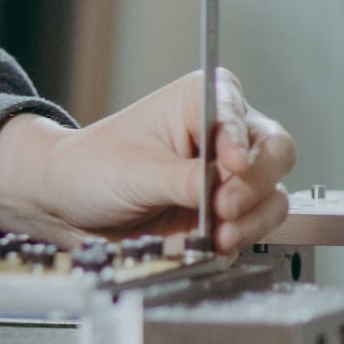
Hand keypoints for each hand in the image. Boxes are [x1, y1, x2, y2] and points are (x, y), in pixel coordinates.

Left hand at [0, 70, 296, 251]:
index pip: (241, 115)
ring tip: (217, 234)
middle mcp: (226, 134)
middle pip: (275, 153)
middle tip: (223, 207)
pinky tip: (215, 243)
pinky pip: (257, 225)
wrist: (68, 204)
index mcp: (201, 100)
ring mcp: (232, 175)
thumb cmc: (92, 168)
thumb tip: (222, 192)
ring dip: (251, 219)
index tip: (233, 165)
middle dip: (254, 185)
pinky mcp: (229, 212)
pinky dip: (242, 237)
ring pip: (273, 194)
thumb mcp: (135, 172)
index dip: (242, 142)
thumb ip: (184, 181)